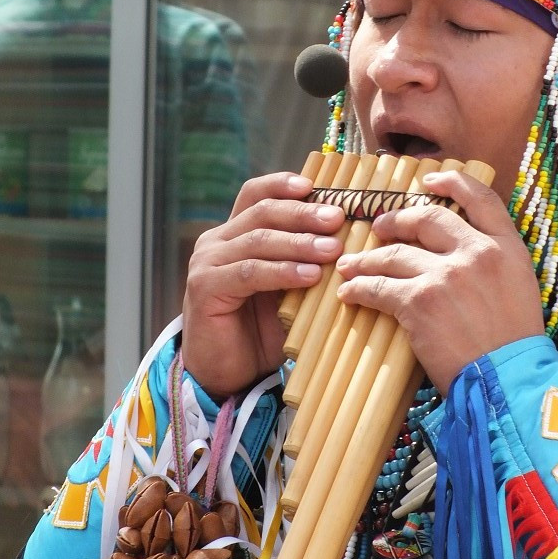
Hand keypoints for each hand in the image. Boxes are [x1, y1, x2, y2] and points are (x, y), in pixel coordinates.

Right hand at [182, 172, 344, 398]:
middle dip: (303, 213)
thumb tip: (352, 237)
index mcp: (234, 233)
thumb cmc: (263, 330)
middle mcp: (216, 241)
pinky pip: (250, 272)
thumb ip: (305, 260)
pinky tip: (310, 276)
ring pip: (258, 239)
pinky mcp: (205, 288)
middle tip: (338, 218)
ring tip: (332, 249)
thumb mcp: (288, 287)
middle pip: (262, 211)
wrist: (228, 374)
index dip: (283, 184)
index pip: (256, 194)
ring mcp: (207, 262)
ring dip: (299, 242)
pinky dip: (283, 271)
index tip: (316, 185)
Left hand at [335, 170, 542, 393]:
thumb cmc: (514, 347)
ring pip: (395, 254)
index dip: (453, 181)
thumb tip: (459, 252)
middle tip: (379, 227)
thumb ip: (492, 263)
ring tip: (351, 266)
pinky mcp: (420, 300)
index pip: (481, 198)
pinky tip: (350, 292)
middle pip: (428, 218)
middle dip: (397, 220)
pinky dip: (360, 288)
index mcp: (507, 248)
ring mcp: (447, 274)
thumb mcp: (520, 290)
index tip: (429, 179)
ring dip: (368, 259)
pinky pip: (380, 287)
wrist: (510, 383)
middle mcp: (477, 252)